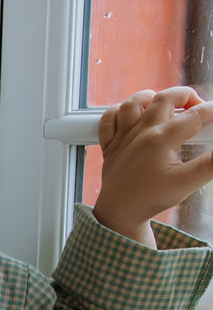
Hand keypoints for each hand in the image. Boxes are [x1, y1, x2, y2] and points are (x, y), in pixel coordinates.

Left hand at [94, 86, 212, 244]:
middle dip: (185, 95)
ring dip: (150, 98)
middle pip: (164, 99)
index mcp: (162, 139)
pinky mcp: (110, 147)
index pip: (195, 116)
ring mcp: (123, 138)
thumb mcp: (187, 182)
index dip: (212, 111)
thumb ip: (210, 165)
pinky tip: (129, 116)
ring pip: (132, 104)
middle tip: (197, 105)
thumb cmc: (151, 198)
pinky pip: (108, 121)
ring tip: (164, 104)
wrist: (120, 213)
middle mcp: (141, 133)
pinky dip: (118, 113)